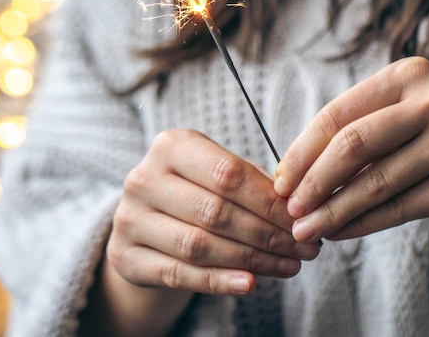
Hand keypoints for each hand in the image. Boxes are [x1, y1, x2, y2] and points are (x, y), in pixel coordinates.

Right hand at [107, 129, 319, 295]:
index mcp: (170, 146)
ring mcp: (129, 218)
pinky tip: (250, 284)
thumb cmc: (195, 192)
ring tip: (288, 266)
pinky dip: (218, 281)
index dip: (270, 201)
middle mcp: (144, 178)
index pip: (228, 174)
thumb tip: (296, 206)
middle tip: (304, 249)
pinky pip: (178, 273)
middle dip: (268, 234)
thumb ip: (253, 183)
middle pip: (216, 211)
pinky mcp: (124, 255)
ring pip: (199, 245)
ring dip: (251, 260)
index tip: (302, 220)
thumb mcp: (218, 175)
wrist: (146, 223)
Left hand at [274, 57, 428, 242]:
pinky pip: (399, 208)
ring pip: (373, 182)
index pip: (338, 113)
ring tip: (305, 229)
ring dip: (331, 211)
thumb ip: (367, 129)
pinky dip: (362, 224)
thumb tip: (302, 169)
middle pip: (351, 145)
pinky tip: (339, 233)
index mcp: (410, 74)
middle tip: (287, 208)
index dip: (302, 150)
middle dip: (310, 182)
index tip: (281, 178)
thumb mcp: (415, 109)